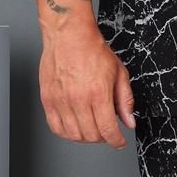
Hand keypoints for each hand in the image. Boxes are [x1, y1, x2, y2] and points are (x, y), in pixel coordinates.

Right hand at [38, 23, 135, 146]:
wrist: (69, 34)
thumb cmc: (92, 49)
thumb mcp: (119, 73)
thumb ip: (125, 100)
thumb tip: (129, 120)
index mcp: (98, 93)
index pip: (108, 130)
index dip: (116, 141)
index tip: (119, 142)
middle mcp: (78, 99)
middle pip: (91, 135)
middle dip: (103, 138)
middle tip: (107, 132)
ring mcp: (61, 100)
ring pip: (73, 135)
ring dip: (85, 138)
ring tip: (91, 130)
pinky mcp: (48, 99)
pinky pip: (55, 127)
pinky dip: (66, 133)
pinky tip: (74, 127)